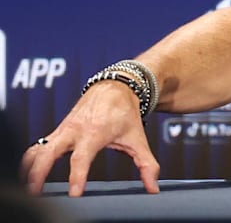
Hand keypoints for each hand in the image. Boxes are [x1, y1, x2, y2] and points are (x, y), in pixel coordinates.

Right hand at [21, 81, 160, 196]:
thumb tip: (153, 187)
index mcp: (95, 133)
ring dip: (29, 167)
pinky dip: (30, 159)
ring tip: (28, 187)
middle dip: (40, 172)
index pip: (82, 157)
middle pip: (50, 152)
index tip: (74, 193)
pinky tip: (27, 173)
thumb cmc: (125, 114)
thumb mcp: (138, 139)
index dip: (77, 175)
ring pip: (39, 148)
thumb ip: (146, 164)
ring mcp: (63, 129)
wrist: (115, 87)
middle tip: (35, 192)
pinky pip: (39, 145)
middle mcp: (75, 130)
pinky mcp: (58, 131)